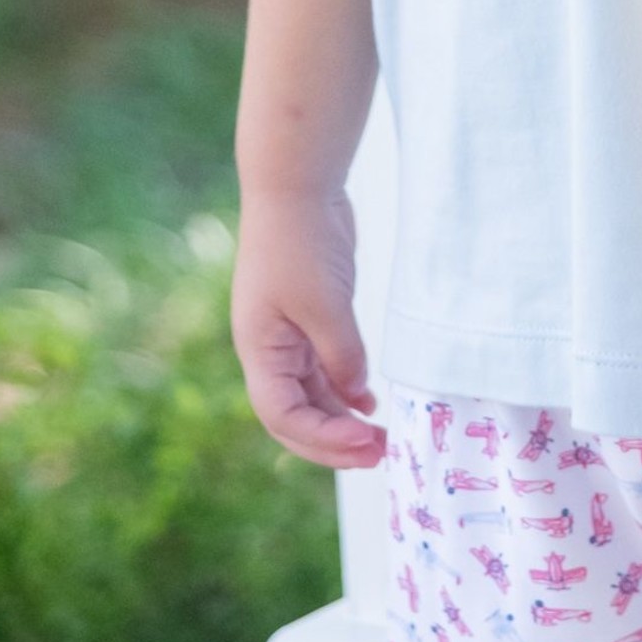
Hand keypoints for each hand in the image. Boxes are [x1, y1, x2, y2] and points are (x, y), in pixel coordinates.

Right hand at [231, 186, 388, 469]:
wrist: (296, 187)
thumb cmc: (300, 243)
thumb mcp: (325, 305)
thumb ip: (341, 355)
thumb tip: (356, 396)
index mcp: (260, 351)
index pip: (283, 416)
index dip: (323, 440)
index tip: (365, 445)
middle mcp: (270, 350)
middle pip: (296, 415)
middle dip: (333, 441)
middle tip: (379, 454)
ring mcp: (289, 334)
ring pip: (312, 393)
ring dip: (342, 418)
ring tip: (381, 437)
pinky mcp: (311, 316)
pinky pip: (324, 366)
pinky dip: (345, 387)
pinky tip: (368, 400)